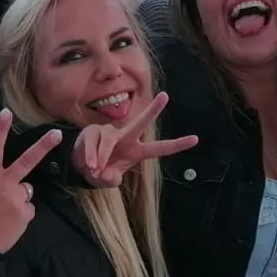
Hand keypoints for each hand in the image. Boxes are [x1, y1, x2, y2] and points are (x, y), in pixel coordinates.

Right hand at [0, 110, 63, 252]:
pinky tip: (9, 223)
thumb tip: (9, 183)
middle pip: (26, 161)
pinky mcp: (26, 213)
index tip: (6, 112)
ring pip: (26, 192)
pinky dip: (21, 215)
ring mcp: (17, 198)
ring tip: (3, 214)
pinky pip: (28, 209)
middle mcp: (3, 184)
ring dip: (19, 200)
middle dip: (43, 146)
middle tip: (57, 133)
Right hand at [71, 92, 198, 186]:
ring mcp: (110, 132)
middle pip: (141, 122)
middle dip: (153, 110)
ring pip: (108, 142)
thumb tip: (106, 175)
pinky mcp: (93, 131)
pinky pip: (93, 144)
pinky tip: (88, 164)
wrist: (80, 167)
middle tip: (165, 96)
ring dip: (101, 158)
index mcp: (136, 151)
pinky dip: (90, 157)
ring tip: (95, 170)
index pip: (160, 148)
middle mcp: (126, 138)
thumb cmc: (100, 172)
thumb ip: (110, 180)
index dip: (177, 145)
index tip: (195, 139)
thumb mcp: (107, 181)